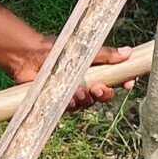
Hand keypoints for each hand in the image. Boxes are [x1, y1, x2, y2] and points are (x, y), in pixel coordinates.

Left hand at [5, 39, 137, 112]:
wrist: (29, 56)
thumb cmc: (55, 50)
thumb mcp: (84, 50)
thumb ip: (106, 54)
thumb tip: (128, 51)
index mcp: (93, 70)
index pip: (113, 80)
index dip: (123, 83)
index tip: (128, 83)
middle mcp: (85, 83)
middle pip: (103, 96)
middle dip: (105, 95)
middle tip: (99, 89)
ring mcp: (72, 93)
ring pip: (87, 103)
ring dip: (86, 99)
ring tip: (79, 91)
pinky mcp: (59, 101)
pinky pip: (71, 108)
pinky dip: (72, 103)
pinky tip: (69, 97)